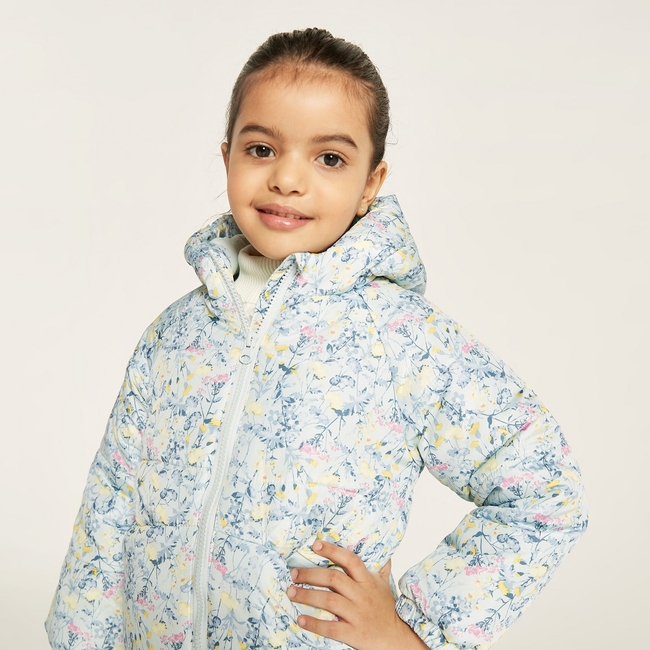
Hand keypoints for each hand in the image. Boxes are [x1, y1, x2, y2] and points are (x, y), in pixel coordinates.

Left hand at [287, 540, 427, 649]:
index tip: (315, 544)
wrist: (398, 639)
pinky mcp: (354, 634)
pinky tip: (301, 619)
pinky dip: (314, 623)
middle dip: (311, 574)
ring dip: (307, 596)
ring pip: (329, 601)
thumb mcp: (385, 586)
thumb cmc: (387, 610)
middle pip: (334, 579)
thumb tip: (384, 555)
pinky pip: (331, 628)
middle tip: (294, 573)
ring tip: (291, 592)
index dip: (332, 551)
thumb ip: (382, 570)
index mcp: (368, 581)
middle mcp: (362, 595)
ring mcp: (358, 615)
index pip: (350, 560)